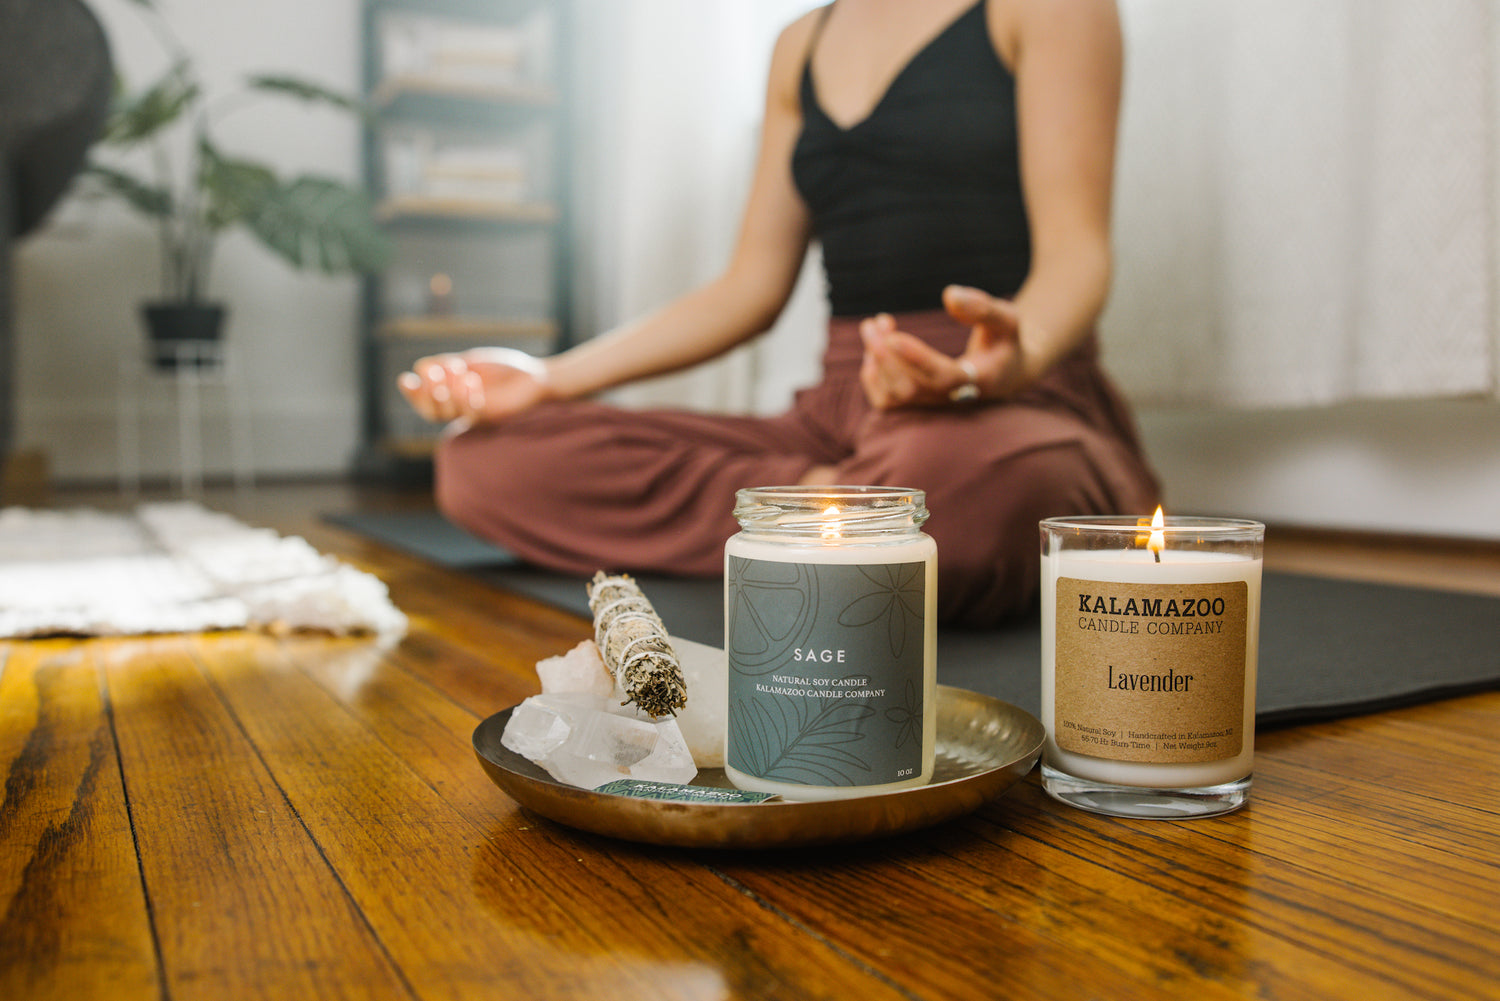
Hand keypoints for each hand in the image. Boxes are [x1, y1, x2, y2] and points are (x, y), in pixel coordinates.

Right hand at [396, 347, 550, 427]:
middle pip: (430, 412)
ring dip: (446, 391)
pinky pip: (470, 413)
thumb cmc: (504, 369)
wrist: (535, 376)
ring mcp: (473, 415)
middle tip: (433, 375)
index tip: (405, 379)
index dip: (412, 393)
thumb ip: (448, 365)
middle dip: (425, 393)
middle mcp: (459, 409)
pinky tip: (471, 381)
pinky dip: (466, 397)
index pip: (424, 400)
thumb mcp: (471, 362)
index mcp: (451, 395)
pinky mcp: (489, 417)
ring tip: (458, 372)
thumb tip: (420, 368)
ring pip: (447, 413)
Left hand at [857, 285, 1028, 409]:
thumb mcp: (1007, 320)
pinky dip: (872, 375)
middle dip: (886, 356)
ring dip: (876, 360)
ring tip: (873, 325)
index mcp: (979, 380)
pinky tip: (875, 347)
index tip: (892, 336)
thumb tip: (950, 294)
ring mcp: (932, 405)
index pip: (944, 377)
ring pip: (894, 396)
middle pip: (910, 389)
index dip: (917, 359)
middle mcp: (952, 400)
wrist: (1004, 373)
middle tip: (875, 322)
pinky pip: (886, 401)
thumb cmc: (1004, 342)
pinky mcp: (917, 405)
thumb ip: (982, 308)